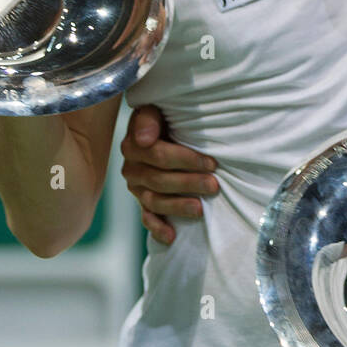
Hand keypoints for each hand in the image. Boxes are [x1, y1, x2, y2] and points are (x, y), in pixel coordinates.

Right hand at [119, 104, 217, 244]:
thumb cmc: (163, 118)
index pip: (159, 155)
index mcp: (134, 145)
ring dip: (178, 207)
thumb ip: (148, 119)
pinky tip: (171, 237)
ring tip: (200, 210)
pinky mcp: (142, 203)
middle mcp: (131, 168)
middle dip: (189, 183)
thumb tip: (145, 139)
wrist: (156, 131)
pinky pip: (147, 218)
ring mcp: (136, 188)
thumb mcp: (155, 110)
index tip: (212, 163)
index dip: (187, 160)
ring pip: (155, 201)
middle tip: (214, 186)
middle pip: (160, 180)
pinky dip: (158, 229)